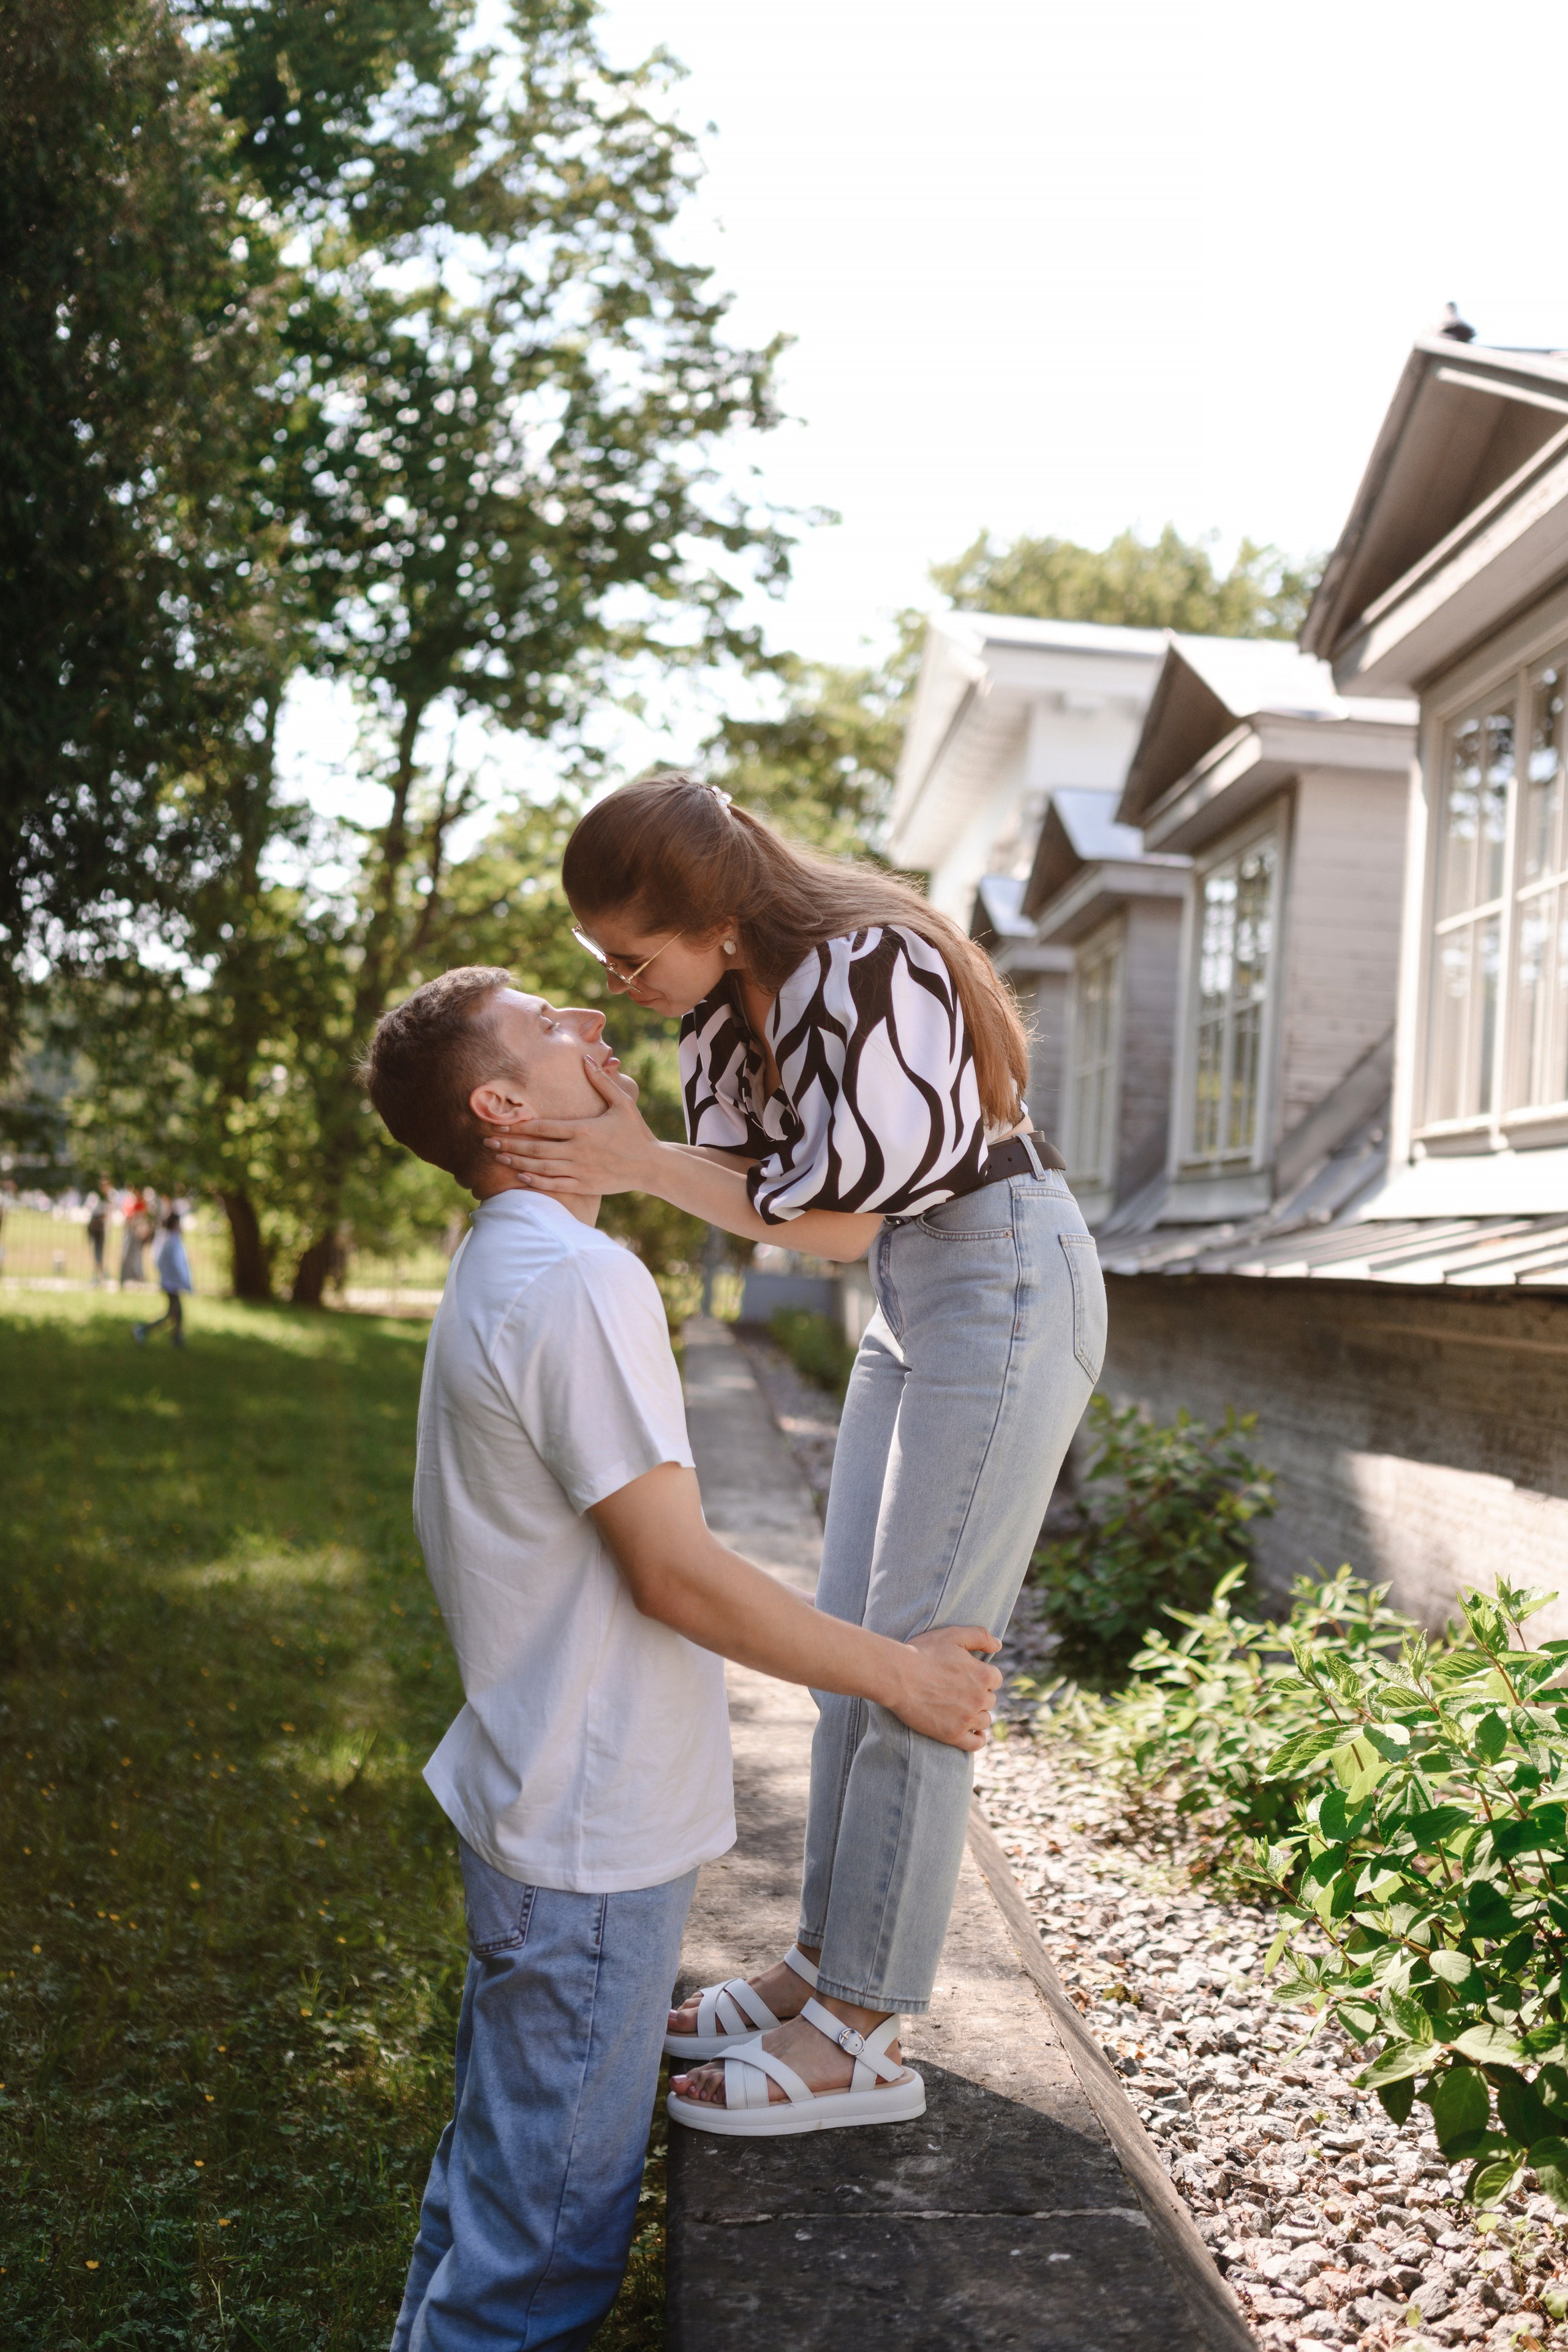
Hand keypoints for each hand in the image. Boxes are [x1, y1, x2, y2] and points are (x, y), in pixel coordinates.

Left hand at [485, 1058, 661, 1196]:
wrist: (652, 1165)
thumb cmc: (636, 1132)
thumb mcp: (622, 1102)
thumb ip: (601, 1081)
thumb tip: (586, 1058)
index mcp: (583, 1129)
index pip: (543, 1127)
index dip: (519, 1127)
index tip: (500, 1124)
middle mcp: (577, 1151)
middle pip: (535, 1148)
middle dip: (509, 1145)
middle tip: (487, 1141)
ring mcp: (579, 1170)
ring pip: (540, 1167)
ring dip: (516, 1162)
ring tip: (498, 1157)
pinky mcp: (584, 1185)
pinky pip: (554, 1184)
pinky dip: (535, 1181)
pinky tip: (520, 1176)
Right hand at [888, 1625, 1002, 1749]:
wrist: (898, 1676)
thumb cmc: (923, 1653)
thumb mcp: (953, 1635)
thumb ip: (980, 1636)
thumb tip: (999, 1644)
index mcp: (983, 1675)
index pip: (996, 1679)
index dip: (982, 1676)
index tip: (969, 1676)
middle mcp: (980, 1699)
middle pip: (990, 1700)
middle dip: (979, 1695)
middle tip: (960, 1690)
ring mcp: (966, 1719)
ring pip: (985, 1720)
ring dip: (978, 1714)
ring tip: (963, 1709)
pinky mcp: (952, 1734)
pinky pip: (975, 1743)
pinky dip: (978, 1739)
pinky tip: (974, 1733)